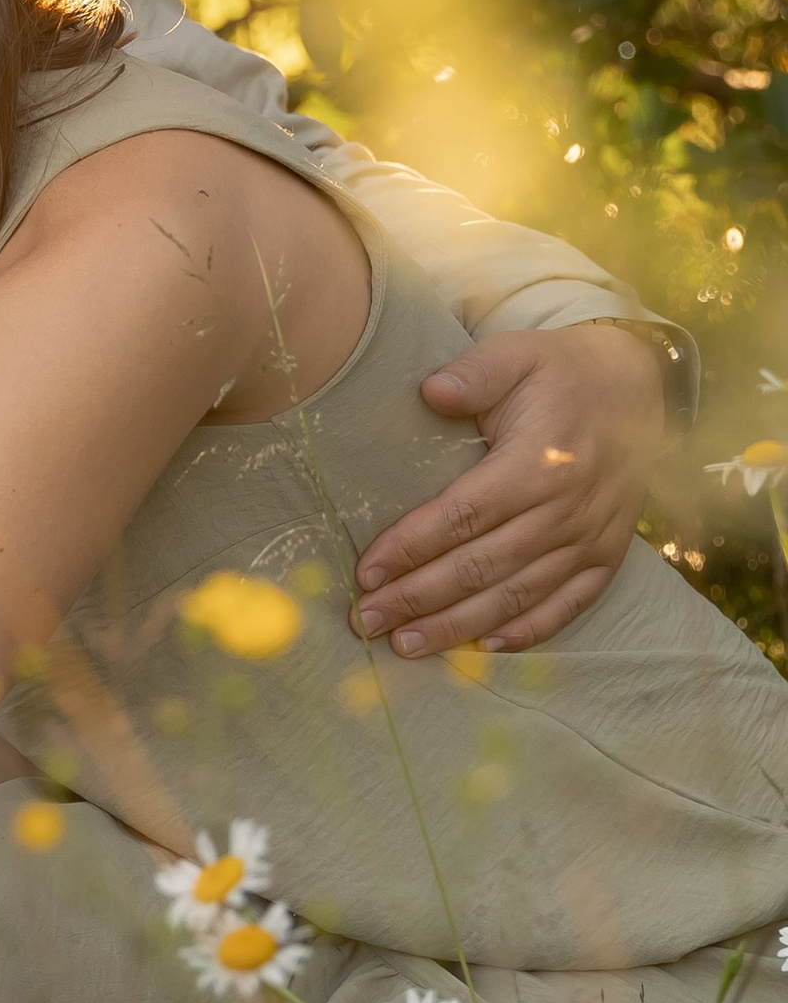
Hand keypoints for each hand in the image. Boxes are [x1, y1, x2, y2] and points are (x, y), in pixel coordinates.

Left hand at [351, 324, 665, 655]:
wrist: (637, 386)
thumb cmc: (559, 372)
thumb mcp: (517, 354)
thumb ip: (475, 373)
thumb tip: (431, 390)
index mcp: (539, 462)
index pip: (462, 516)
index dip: (411, 548)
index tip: (365, 573)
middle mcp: (567, 510)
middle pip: (481, 567)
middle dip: (417, 599)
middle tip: (364, 621)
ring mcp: (591, 539)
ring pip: (516, 595)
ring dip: (458, 625)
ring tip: (405, 645)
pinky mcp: (607, 556)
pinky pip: (567, 605)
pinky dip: (527, 632)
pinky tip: (484, 648)